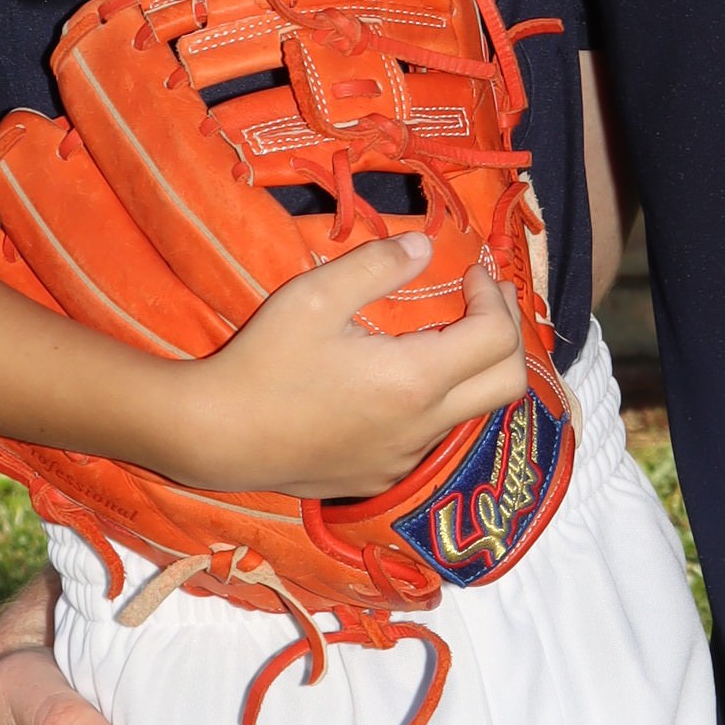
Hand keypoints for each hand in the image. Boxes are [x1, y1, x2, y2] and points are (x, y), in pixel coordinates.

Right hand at [160, 238, 529, 501]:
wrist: (217, 437)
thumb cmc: (263, 362)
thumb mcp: (315, 295)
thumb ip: (378, 265)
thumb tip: (426, 247)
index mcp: (415, 381)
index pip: (497, 338)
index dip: (493, 297)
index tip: (469, 272)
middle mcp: (423, 427)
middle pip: (508, 384)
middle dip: (507, 333)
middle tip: (482, 299)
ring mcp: (405, 459)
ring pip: (473, 413)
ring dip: (474, 369)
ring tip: (446, 334)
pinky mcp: (382, 477)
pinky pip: (434, 437)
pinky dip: (440, 401)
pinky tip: (403, 380)